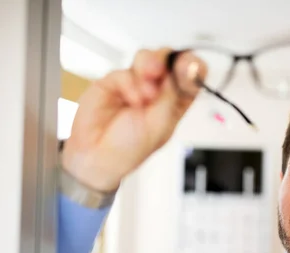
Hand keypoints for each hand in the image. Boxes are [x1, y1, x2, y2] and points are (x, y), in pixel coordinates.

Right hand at [62, 48, 205, 191]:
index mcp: (174, 102)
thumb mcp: (161, 125)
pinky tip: (131, 100)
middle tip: (164, 73)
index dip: (193, 67)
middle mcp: (156, 91)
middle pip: (169, 60)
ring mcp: (135, 84)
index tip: (190, 68)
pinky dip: (130, 84)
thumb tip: (185, 67)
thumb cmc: (129, 149)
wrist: (97, 157)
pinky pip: (125, 71)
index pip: (190, 76)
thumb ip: (172, 94)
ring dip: (150, 67)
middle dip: (168, 62)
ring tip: (147, 91)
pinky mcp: (114, 82)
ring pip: (147, 58)